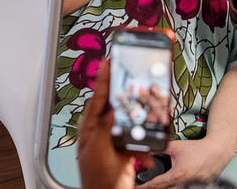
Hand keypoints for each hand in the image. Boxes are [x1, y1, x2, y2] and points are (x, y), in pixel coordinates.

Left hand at [78, 60, 153, 188]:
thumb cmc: (98, 183)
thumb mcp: (99, 151)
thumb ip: (104, 127)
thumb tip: (111, 107)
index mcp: (90, 129)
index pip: (97, 97)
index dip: (103, 78)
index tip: (108, 60)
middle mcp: (102, 131)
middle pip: (117, 105)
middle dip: (131, 101)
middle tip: (138, 86)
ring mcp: (115, 140)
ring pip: (132, 122)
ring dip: (141, 128)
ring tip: (147, 128)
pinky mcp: (127, 149)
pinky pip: (140, 139)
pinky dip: (145, 146)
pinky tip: (145, 155)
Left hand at [137, 138, 235, 188]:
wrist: (217, 151)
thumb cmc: (197, 149)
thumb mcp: (176, 147)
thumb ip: (161, 148)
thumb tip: (148, 150)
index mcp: (178, 175)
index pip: (156, 185)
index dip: (144, 187)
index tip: (135, 186)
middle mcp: (184, 185)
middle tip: (142, 186)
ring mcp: (191, 188)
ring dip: (163, 188)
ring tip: (154, 185)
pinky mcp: (197, 188)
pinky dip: (174, 187)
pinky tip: (169, 184)